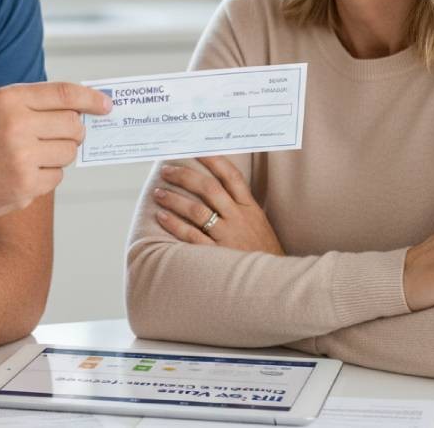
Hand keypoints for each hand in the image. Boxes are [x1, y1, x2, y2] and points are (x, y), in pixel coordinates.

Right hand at [0, 81, 111, 222]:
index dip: (91, 99)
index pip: (64, 94)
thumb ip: (33, 103)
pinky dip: (47, 176)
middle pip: (73, 125)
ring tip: (31, 156)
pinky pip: (57, 177)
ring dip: (58, 155)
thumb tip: (81, 107)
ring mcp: (22, 156)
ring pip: (68, 152)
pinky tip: (23, 174)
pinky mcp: (25, 185)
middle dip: (72, 132)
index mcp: (10, 99)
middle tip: (57, 137)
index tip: (106, 106)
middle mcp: (17, 125)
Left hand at [153, 155, 283, 254]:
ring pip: (197, 210)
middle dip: (185, 176)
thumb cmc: (263, 252)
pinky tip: (161, 216)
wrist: (275, 284)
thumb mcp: (259, 224)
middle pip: (209, 189)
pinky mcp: (216, 255)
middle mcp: (239, 219)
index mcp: (250, 208)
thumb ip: (241, 205)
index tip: (196, 149)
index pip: (231, 176)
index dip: (214, 160)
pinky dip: (174, 224)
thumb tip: (218, 185)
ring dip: (174, 199)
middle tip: (167, 170)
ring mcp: (227, 236)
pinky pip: (191, 236)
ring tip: (158, 193)